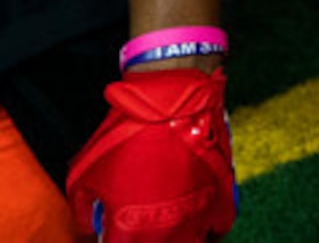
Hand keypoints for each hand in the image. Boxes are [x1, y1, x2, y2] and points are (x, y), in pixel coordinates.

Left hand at [64, 67, 236, 242]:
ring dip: (178, 240)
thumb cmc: (127, 136)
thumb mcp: (84, 175)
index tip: (114, 232)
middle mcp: (166, 232)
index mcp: (129, 232)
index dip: (114, 242)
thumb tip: (90, 223)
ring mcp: (198, 216)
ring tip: (167, 229)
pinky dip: (209, 229)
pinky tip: (197, 221)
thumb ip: (84, 210)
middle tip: (138, 231)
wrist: (173, 101)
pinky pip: (219, 228)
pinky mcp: (223, 197)